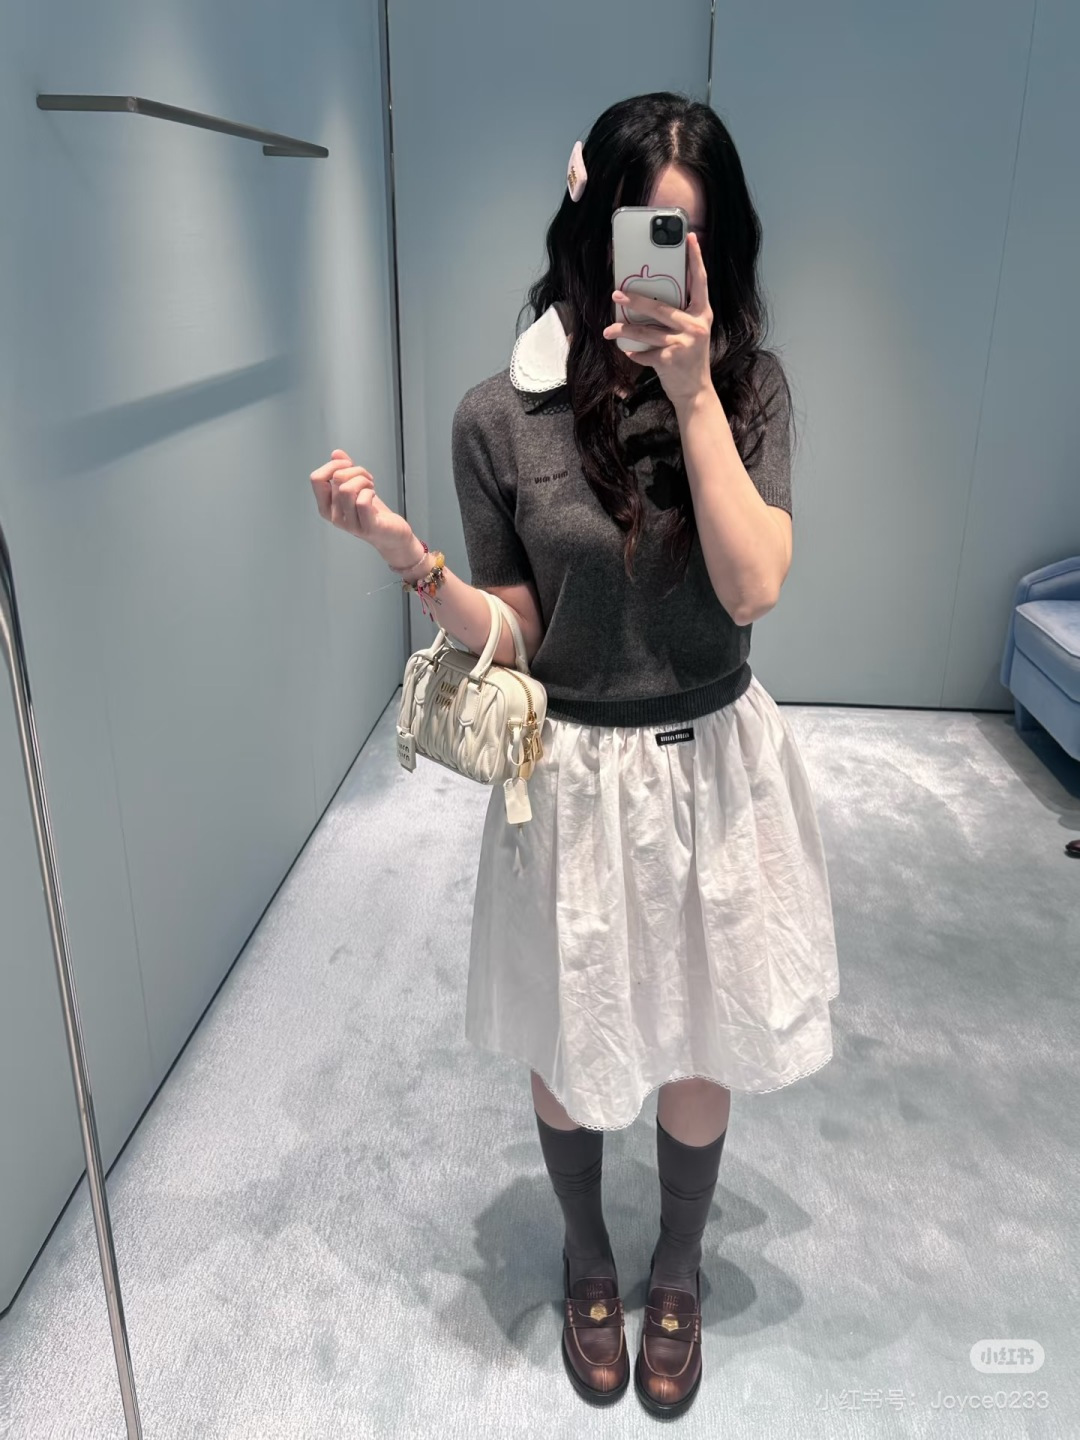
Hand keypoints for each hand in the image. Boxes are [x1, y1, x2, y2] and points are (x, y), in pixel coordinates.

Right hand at [309, 450, 420, 568]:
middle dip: (356, 470)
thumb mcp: (356, 487)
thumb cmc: (373, 512)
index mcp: (326, 506)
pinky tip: (373, 494)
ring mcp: (350, 524)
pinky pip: (362, 501)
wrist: (392, 535)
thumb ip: (344, 470)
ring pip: (347, 488)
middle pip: (337, 479)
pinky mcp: (367, 527)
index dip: (333, 466)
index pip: (316, 479)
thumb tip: (336, 454)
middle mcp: (334, 516)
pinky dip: (370, 492)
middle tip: (366, 478)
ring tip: (370, 486)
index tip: (348, 466)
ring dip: (363, 480)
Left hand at [602, 231, 713, 408]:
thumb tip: (652, 296)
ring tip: (610, 328)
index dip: (696, 259)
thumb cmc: (689, 359)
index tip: (689, 237)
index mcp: (702, 315)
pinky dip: (634, 353)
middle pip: (661, 307)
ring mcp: (683, 343)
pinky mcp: (669, 359)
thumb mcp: (692, 333)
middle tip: (617, 292)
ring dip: (625, 329)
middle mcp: (695, 326)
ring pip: (647, 331)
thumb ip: (681, 314)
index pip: (700, 282)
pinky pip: (644, 352)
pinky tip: (627, 352)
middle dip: (636, 300)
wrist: (695, 392)